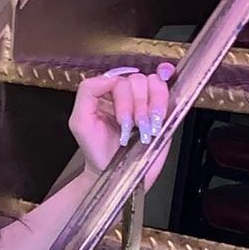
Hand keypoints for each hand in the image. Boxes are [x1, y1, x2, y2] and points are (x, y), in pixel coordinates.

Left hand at [68, 62, 174, 189]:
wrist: (118, 173)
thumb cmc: (97, 149)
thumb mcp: (80, 122)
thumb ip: (87, 93)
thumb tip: (110, 77)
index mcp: (106, 93)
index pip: (117, 76)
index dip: (121, 96)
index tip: (120, 119)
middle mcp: (126, 94)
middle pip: (136, 80)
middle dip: (135, 106)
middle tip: (131, 127)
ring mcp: (146, 100)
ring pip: (154, 83)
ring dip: (151, 106)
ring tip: (146, 127)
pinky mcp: (163, 109)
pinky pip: (169, 91)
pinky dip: (164, 100)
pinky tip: (160, 112)